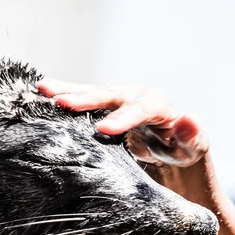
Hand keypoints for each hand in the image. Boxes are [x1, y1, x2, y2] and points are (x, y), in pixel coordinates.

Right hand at [36, 79, 207, 166]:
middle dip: (86, 99)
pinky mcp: (104, 105)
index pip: (139, 110)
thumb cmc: (181, 146)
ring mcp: (117, 98)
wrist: (169, 141)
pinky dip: (63, 94)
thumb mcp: (193, 144)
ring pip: (91, 92)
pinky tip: (40, 93)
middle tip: (63, 103)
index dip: (122, 119)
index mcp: (156, 105)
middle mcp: (134, 95)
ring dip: (67, 90)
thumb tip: (188, 120)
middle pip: (109, 95)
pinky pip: (82, 97)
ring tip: (42, 89)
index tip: (103, 130)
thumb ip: (192, 134)